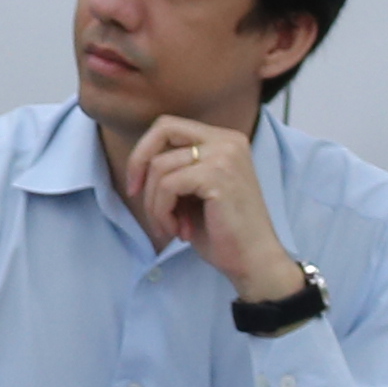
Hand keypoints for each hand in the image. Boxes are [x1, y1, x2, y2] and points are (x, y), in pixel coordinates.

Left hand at [118, 117, 304, 306]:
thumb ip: (175, 170)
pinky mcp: (218, 175)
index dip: (144, 151)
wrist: (253, 260)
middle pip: (163, 130)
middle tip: (134, 194)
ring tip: (171, 227)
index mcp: (225, 140)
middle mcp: (228, 140)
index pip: (169, 126)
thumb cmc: (222, 232)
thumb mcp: (193, 192)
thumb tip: (139, 162)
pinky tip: (179, 231)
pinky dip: (162, 212)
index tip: (136, 184)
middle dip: (139, 163)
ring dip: (155, 204)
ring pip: (160, 166)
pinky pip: (168, 186)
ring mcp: (225, 155)